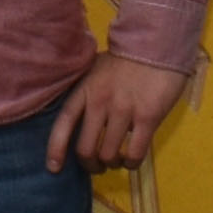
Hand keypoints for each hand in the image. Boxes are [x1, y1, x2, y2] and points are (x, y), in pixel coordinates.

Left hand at [57, 55, 187, 173]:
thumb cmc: (127, 59)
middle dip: (90, 165)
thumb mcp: (97, 71)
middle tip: (98, 166)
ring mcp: (124, 111)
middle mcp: (100, 102)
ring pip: (109, 154)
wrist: (158, 44)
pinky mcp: (147, 118)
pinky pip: (135, 153)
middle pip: (85, 148)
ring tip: (117, 160)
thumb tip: (84, 123)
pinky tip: (132, 160)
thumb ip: (87, 94)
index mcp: (85, 89)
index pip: (64, 123)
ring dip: (112, 163)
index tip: (54, 168)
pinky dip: (131, 163)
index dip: (56, 148)